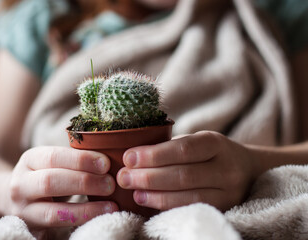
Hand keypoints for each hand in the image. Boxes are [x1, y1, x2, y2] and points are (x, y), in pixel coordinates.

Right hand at [8, 146, 117, 227]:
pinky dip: (80, 222)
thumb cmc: (45, 174)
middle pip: (51, 182)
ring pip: (53, 211)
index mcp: (30, 159)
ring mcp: (22, 209)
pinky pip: (57, 227)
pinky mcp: (30, 227)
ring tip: (111, 205)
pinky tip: (99, 217)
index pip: (53, 157)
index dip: (80, 160)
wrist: (13, 197)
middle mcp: (20, 183)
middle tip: (110, 184)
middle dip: (85, 182)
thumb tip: (109, 161)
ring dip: (86, 209)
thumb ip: (75, 160)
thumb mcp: (52, 161)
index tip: (105, 164)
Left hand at [117, 131, 255, 211]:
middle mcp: (227, 168)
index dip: (153, 155)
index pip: (183, 149)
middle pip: (183, 175)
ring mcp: (229, 192)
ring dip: (155, 195)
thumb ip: (171, 148)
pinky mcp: (225, 209)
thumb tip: (132, 158)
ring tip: (134, 192)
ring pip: (188, 197)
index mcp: (216, 143)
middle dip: (148, 177)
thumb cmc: (211, 153)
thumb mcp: (197, 141)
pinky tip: (149, 202)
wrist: (248, 169)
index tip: (128, 157)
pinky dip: (168, 207)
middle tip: (124, 177)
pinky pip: (192, 209)